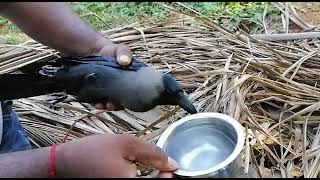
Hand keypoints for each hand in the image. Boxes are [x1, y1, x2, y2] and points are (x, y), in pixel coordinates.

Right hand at [55, 134, 176, 177]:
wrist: (63, 163)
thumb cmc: (91, 152)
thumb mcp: (126, 144)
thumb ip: (153, 154)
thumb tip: (172, 164)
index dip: (167, 177)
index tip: (168, 166)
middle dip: (159, 177)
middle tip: (160, 165)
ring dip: (149, 179)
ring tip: (148, 166)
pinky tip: (135, 171)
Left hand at [90, 38, 132, 110]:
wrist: (95, 52)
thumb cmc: (112, 51)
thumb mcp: (120, 49)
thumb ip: (124, 52)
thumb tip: (125, 61)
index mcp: (131, 80)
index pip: (135, 92)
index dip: (133, 98)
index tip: (127, 100)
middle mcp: (123, 88)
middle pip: (123, 100)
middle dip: (118, 105)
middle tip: (112, 105)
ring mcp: (111, 91)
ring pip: (112, 103)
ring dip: (108, 106)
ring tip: (103, 106)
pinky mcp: (100, 93)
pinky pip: (102, 101)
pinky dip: (100, 104)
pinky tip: (97, 104)